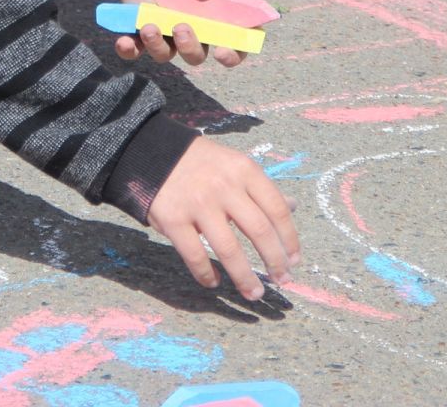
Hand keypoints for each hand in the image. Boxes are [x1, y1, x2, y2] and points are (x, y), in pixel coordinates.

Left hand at [115, 0, 245, 67]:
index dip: (233, 54)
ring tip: (148, 26)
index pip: (233, 43)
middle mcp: (192, 31)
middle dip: (190, 48)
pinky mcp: (140, 31)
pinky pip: (135, 49)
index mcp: (213, 17)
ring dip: (157, 47)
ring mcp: (165, 33)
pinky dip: (129, 50)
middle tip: (181, 28)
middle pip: (196, 55)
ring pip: (166, 54)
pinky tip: (123, 42)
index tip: (223, 52)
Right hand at [149, 137, 301, 299]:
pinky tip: (214, 282)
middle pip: (259, 231)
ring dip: (245, 278)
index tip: (294, 260)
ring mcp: (198, 204)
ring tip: (254, 293)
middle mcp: (224, 187)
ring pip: (230, 250)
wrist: (152, 152)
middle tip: (282, 281)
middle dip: (275, 262)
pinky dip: (207, 274)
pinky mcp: (174, 220)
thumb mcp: (234, 165)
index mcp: (244, 171)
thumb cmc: (201, 163)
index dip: (290, 239)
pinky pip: (195, 256)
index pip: (277, 209)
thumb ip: (261, 188)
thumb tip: (293, 206)